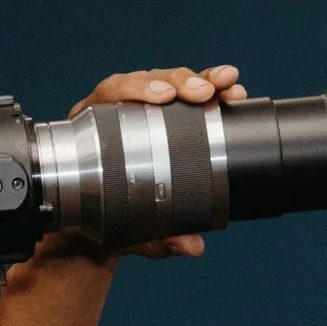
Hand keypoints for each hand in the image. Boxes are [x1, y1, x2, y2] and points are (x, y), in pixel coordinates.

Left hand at [63, 63, 249, 259]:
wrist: (99, 226)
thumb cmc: (103, 225)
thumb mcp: (124, 233)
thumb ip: (156, 239)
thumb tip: (192, 245)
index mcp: (93, 131)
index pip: (111, 94)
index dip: (137, 89)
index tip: (164, 97)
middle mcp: (117, 112)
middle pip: (148, 82)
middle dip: (179, 82)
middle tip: (204, 92)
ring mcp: (143, 111)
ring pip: (172, 83)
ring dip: (202, 80)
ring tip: (229, 86)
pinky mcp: (167, 116)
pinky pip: (189, 96)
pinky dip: (212, 90)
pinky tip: (233, 90)